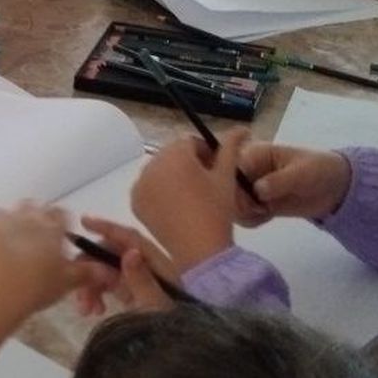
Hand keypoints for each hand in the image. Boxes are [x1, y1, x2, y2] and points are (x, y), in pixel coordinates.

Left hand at [0, 203, 98, 318]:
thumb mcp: (67, 283)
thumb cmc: (35, 288)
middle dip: (36, 221)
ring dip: (12, 223)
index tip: (58, 240)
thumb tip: (105, 270)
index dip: (60, 225)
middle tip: (33, 246)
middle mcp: (30, 215)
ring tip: (10, 247)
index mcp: (53, 226)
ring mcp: (3, 216)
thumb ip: (87, 273)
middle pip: (36, 208)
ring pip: (11, 212)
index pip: (62, 214)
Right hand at [70, 215, 180, 316]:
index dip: (107, 227)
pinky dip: (99, 295)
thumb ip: (142, 281)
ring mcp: (141, 280)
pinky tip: (95, 310)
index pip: (129, 239)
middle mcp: (147, 267)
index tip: (83, 221)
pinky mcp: (136, 294)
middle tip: (78, 292)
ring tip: (86, 310)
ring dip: (92, 285)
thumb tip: (129, 253)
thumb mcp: (157, 307)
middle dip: (91, 268)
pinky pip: (112, 287)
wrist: (189, 351)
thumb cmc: (176, 327)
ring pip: (108, 271)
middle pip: (113, 255)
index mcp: (157, 265)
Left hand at [130, 130, 250, 270]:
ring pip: (159, 169)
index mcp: (175, 155)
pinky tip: (176, 205)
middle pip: (171, 154)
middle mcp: (152, 165)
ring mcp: (140, 184)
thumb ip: (231, 147)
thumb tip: (242, 129)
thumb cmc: (216, 210)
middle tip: (205, 183)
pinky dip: (159, 190)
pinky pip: (148, 186)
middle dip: (188, 162)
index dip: (205, 152)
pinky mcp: (135, 201)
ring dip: (173, 175)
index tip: (215, 168)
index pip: (189, 141)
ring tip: (192, 195)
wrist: (200, 249)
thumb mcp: (226, 176)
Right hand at [234, 141, 352, 225]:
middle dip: (238, 203)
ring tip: (265, 212)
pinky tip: (267, 217)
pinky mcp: (256, 204)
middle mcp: (246, 170)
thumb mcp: (302, 172)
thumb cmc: (319, 169)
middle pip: (224, 188)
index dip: (232, 185)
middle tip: (259, 208)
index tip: (249, 199)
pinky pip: (242, 216)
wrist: (335, 188)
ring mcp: (249, 188)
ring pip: (230, 204)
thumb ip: (279, 181)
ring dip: (245, 213)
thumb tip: (257, 190)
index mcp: (254, 154)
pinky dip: (252, 220)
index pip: (229, 168)